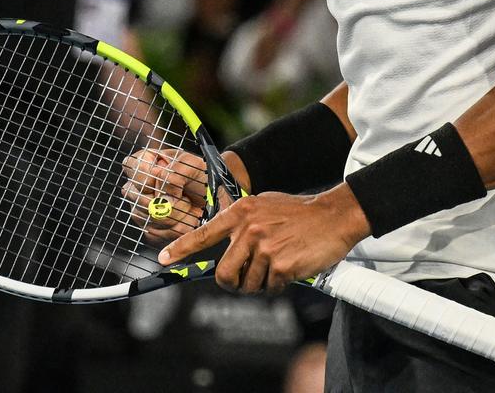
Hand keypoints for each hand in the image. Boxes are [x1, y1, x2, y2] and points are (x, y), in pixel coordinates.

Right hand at [122, 148, 206, 243]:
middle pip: (138, 197)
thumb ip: (175, 172)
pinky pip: (156, 233)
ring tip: (188, 206)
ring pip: (150, 217)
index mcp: (146, 162)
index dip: (146, 176)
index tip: (161, 178)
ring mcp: (141, 209)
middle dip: (167, 200)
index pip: (132, 167)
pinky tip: (185, 219)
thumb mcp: (191, 165)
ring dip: (176, 215)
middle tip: (184, 195)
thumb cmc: (201, 176)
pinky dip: (176, 228)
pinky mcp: (149, 228)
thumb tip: (163, 195)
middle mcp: (139, 186)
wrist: (214, 198)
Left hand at [158, 183, 369, 292]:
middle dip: (233, 282)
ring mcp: (265, 248)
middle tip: (245, 279)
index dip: (181, 249)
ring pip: (248, 285)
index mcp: (241, 212)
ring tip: (276, 264)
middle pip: (224, 274)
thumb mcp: (263, 206)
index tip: (163, 259)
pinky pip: (270, 288)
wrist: (331, 216)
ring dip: (260, 283)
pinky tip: (289, 267)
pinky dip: (278, 284)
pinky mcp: (282, 266)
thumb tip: (223, 244)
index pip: (204, 233)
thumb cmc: (296, 212)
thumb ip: (241, 223)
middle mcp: (248, 229)